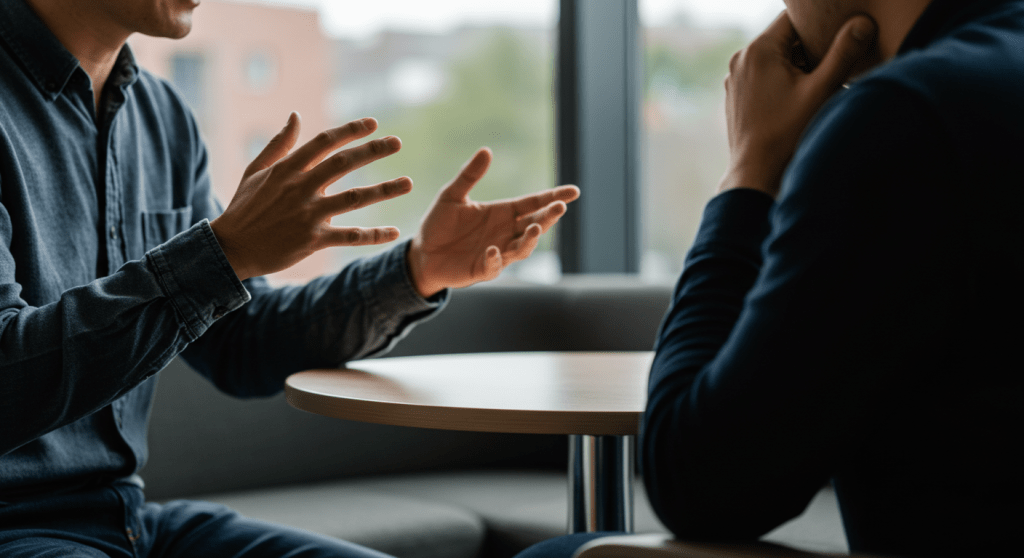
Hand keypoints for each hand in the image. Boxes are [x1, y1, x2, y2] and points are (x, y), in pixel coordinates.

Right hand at [211, 113, 412, 280]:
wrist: (230, 249)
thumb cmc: (244, 208)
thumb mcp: (256, 171)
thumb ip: (279, 144)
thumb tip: (296, 115)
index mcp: (288, 169)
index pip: (324, 142)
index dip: (350, 130)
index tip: (373, 123)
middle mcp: (301, 188)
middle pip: (343, 164)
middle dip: (372, 151)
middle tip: (397, 143)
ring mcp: (308, 214)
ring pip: (354, 199)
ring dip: (384, 190)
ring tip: (408, 183)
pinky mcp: (313, 240)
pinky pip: (350, 236)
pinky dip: (373, 235)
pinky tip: (394, 232)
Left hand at [407, 148, 579, 297]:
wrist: (422, 253)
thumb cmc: (439, 224)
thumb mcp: (451, 195)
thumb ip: (469, 175)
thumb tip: (486, 150)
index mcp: (503, 213)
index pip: (534, 203)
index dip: (553, 197)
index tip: (574, 191)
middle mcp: (505, 233)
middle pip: (534, 225)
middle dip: (548, 218)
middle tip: (559, 207)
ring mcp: (497, 253)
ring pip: (522, 248)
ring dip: (529, 240)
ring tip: (535, 228)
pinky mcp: (481, 270)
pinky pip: (493, 267)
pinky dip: (495, 260)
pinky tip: (493, 250)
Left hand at [719, 11, 877, 196]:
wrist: (756, 175)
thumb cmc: (787, 135)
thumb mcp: (821, 90)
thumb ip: (844, 53)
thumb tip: (863, 22)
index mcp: (759, 49)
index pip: (796, 18)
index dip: (821, 25)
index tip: (840, 35)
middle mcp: (741, 59)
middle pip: (786, 39)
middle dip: (811, 49)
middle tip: (833, 66)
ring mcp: (736, 79)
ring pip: (777, 59)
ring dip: (800, 67)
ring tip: (818, 87)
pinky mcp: (738, 96)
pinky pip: (766, 77)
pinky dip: (785, 82)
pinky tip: (801, 101)